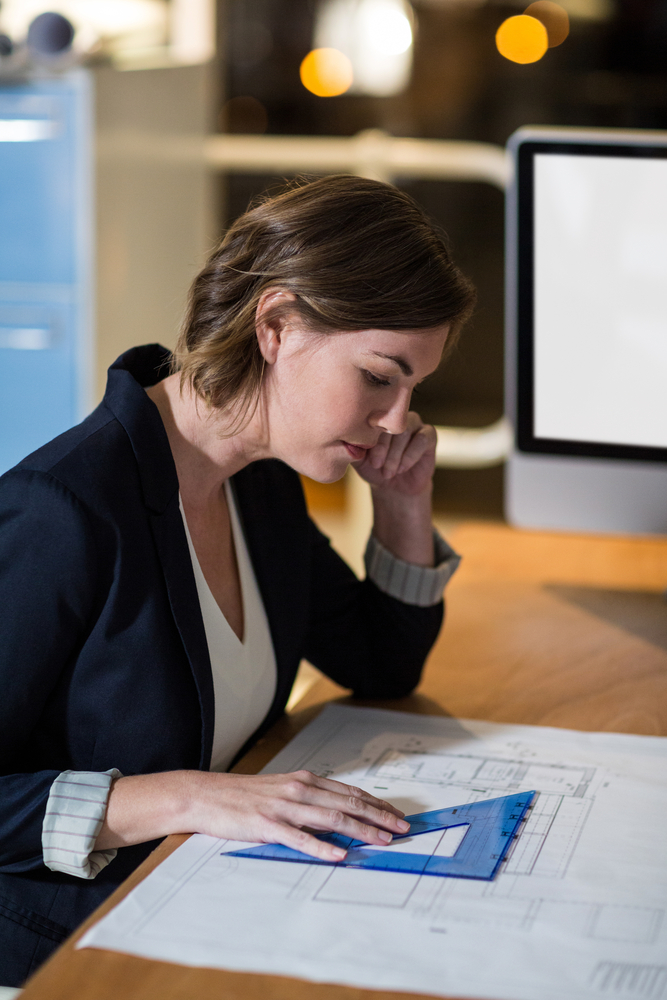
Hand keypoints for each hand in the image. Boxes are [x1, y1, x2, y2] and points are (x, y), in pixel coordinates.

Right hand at [96, 769, 409, 862]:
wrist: (205, 794)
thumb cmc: (243, 796)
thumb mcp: (281, 790)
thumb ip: (308, 799)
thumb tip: (338, 812)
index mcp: (304, 780)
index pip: (349, 792)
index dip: (376, 804)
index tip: (397, 815)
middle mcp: (298, 789)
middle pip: (348, 802)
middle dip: (379, 816)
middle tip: (403, 828)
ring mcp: (283, 806)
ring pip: (331, 817)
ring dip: (360, 829)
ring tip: (382, 840)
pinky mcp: (267, 824)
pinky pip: (299, 837)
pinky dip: (322, 846)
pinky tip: (339, 854)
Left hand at [354, 412, 435, 496]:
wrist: (393, 486)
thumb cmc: (374, 469)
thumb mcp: (359, 459)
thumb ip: (352, 447)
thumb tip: (346, 438)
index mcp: (378, 417)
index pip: (375, 422)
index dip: (373, 442)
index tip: (371, 462)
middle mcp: (396, 417)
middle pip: (391, 426)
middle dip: (384, 449)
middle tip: (379, 466)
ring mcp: (414, 423)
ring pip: (406, 432)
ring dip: (396, 455)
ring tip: (389, 471)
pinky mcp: (429, 434)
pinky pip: (422, 439)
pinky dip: (411, 455)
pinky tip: (402, 468)